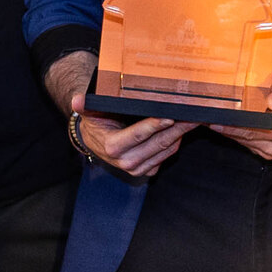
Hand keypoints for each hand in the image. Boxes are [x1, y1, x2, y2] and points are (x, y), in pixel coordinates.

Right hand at [69, 98, 189, 179]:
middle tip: (194, 114)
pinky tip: (183, 129)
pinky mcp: (147, 171)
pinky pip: (167, 156)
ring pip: (166, 150)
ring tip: (193, 118)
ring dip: (181, 134)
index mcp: (113, 147)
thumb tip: (77, 101)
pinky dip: (176, 143)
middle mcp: (126, 161)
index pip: (138, 135)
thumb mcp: (91, 111)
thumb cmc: (97, 121)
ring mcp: (137, 168)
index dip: (155, 125)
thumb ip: (84, 105)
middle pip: (158, 143)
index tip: (171, 116)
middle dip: (178, 128)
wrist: (96, 140)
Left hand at [210, 67, 271, 160]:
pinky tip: (224, 124)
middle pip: (243, 138)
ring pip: (242, 142)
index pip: (250, 131)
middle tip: (203, 119)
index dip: (231, 126)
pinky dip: (234, 134)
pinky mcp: (266, 149)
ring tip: (209, 120)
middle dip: (224, 128)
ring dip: (227, 132)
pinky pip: (245, 143)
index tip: (214, 121)